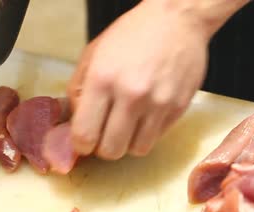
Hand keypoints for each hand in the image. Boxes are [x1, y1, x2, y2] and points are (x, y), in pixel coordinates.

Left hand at [67, 1, 209, 159]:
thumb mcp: (94, 53)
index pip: (85, 135)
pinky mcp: (178, 108)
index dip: (81, 145)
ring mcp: (159, 104)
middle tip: (106, 135)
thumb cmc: (134, 33)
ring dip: (128, 142)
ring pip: (137, 150)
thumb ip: (79, 89)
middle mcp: (131, 95)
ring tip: (128, 125)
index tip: (84, 142)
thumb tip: (75, 123)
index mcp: (103, 79)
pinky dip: (148, 133)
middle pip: (111, 150)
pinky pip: (157, 137)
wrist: (177, 19)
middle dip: (104, 147)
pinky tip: (146, 114)